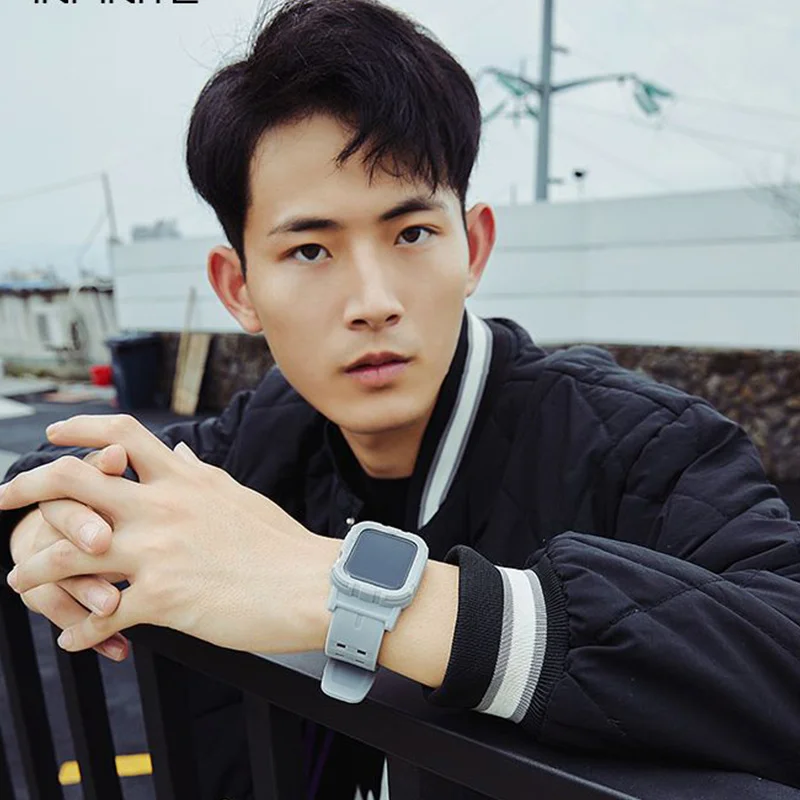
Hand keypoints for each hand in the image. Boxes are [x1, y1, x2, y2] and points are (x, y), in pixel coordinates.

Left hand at [1, 415, 339, 655]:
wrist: (312, 582)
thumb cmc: (280, 542)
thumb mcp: (236, 494)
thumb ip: (198, 474)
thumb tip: (175, 451)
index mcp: (184, 479)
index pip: (121, 435)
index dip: (79, 429)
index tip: (52, 435)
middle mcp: (163, 506)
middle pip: (74, 481)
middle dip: (26, 486)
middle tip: (2, 498)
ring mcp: (159, 550)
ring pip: (68, 552)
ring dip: (34, 569)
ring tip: (19, 581)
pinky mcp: (164, 597)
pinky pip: (101, 617)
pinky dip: (80, 631)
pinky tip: (73, 639)